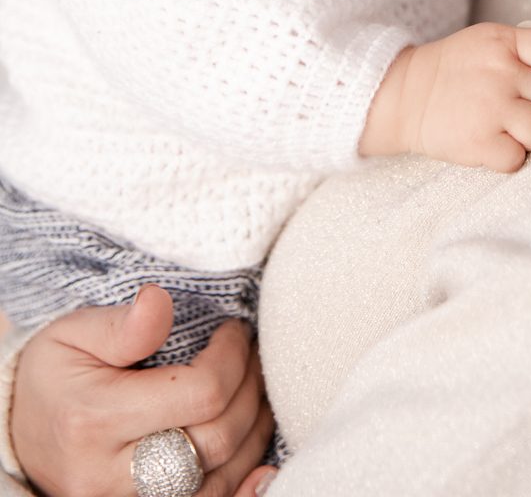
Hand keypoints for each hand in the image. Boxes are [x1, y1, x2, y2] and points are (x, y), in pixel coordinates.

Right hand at [11, 284, 272, 496]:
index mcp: (97, 418)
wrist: (20, 433)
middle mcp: (111, 473)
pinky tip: (256, 455)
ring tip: (255, 389)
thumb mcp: (75, 334)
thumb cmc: (56, 375)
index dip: (232, 356)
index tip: (234, 330)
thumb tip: (159, 302)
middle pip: (216, 440)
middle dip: (249, 389)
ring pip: (220, 480)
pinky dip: (241, 481)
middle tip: (253, 355)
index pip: (201, 394)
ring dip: (253, 431)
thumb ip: (124, 325)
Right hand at [360, 22, 530, 171]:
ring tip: (504, 128)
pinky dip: (507, 157)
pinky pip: (518, 159)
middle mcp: (500, 72)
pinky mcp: (479, 143)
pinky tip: (490, 143)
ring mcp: (491, 108)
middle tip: (510, 107)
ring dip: (526, 135)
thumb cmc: (456, 71)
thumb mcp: (490, 46)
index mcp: (504, 43)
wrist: (406, 95)